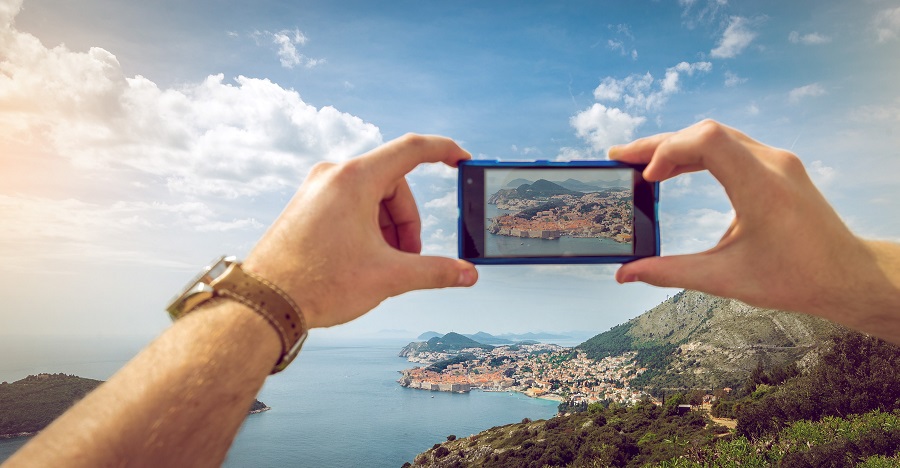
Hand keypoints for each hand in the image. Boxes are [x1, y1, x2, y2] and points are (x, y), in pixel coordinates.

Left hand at [243, 134, 477, 328]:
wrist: (264, 302)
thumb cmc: (319, 284)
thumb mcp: (388, 277)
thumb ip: (435, 271)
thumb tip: (468, 275)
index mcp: (355, 179)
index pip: (412, 150)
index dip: (444, 150)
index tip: (462, 160)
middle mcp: (333, 174)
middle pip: (393, 184)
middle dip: (408, 221)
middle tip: (408, 258)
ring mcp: (316, 188)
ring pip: (372, 197)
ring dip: (388, 227)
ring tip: (383, 264)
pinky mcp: (306, 204)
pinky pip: (350, 205)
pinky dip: (367, 227)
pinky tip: (363, 259)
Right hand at [608, 120, 881, 325]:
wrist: (847, 276)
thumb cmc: (795, 279)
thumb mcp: (726, 279)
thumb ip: (670, 272)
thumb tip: (626, 273)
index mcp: (761, 186)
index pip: (707, 140)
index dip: (668, 150)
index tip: (646, 179)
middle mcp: (771, 164)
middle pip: (705, 132)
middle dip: (659, 144)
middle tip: (620, 157)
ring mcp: (777, 162)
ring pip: (717, 136)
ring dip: (677, 146)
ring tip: (641, 164)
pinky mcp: (778, 168)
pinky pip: (730, 147)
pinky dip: (698, 153)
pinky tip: (675, 170)